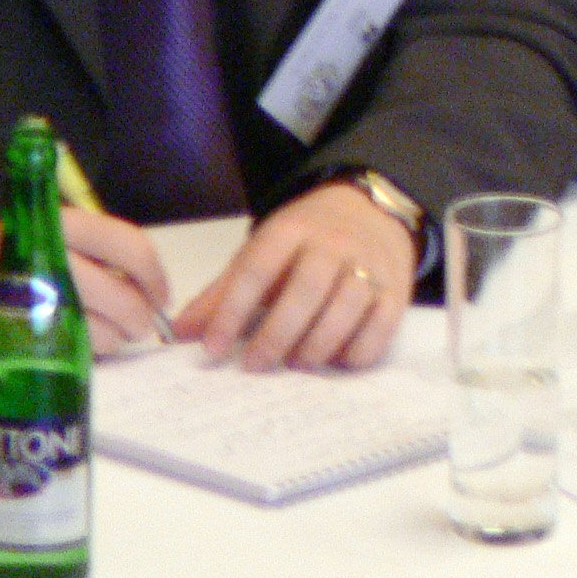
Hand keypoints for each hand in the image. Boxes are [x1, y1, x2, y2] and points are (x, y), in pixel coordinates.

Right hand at [0, 210, 171, 360]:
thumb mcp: (41, 230)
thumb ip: (90, 249)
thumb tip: (144, 280)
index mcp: (59, 226)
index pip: (129, 246)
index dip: (155, 276)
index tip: (161, 295)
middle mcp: (47, 260)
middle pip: (120, 296)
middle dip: (141, 316)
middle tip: (142, 323)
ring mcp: (29, 302)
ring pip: (99, 331)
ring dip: (116, 340)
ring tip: (114, 336)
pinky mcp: (11, 338)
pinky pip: (67, 353)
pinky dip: (85, 354)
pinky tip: (82, 346)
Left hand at [175, 181, 416, 371]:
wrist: (373, 212)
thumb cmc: (306, 241)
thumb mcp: (262, 252)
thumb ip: (224, 292)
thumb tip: (179, 333)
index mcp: (292, 230)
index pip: (257, 269)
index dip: (231, 311)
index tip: (212, 348)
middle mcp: (335, 243)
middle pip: (306, 290)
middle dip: (276, 334)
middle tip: (253, 365)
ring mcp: (371, 265)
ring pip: (347, 307)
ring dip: (316, 344)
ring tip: (295, 364)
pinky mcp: (397, 289)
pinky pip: (382, 324)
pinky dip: (358, 350)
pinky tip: (336, 362)